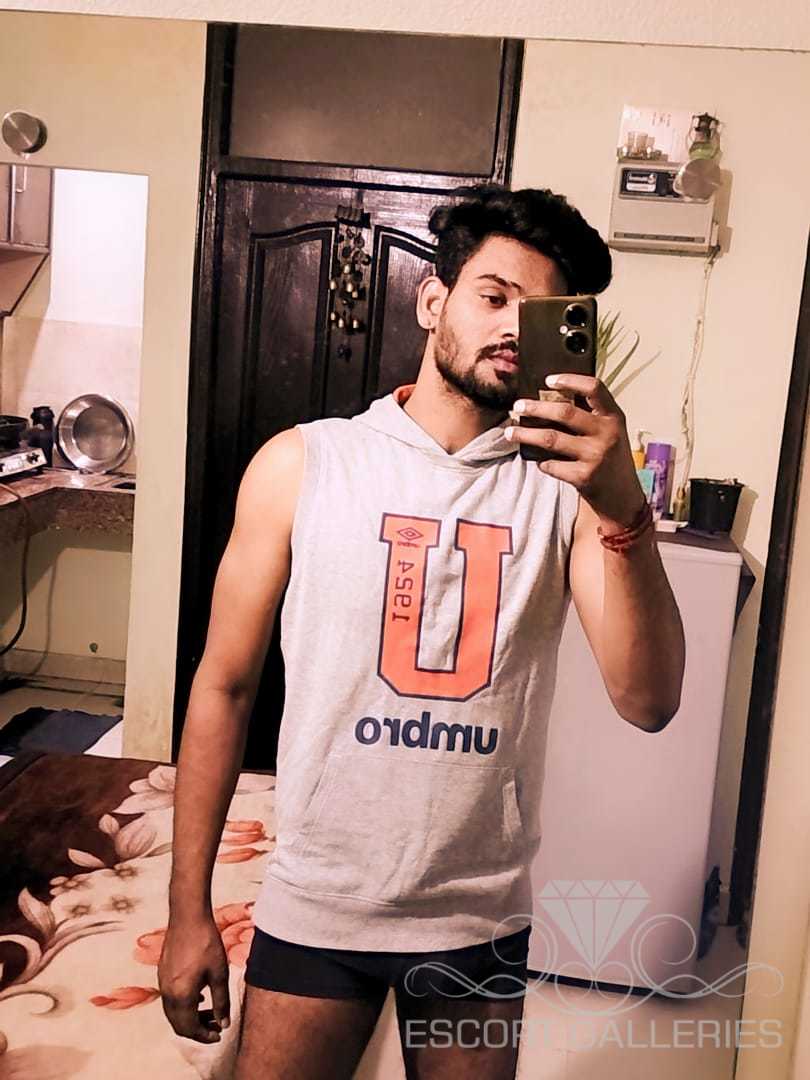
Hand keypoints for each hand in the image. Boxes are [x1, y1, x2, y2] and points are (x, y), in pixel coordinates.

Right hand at [158, 915, 230, 1042]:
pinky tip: (200, 996)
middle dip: (197, 1029)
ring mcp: (162, 983)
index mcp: (181, 996)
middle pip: (179, 1024)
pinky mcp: (163, 973)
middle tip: (216, 1026)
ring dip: (191, 1017)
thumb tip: (223, 1023)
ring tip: (211, 1012)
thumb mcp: (219, 973)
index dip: (204, 1036)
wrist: (188, 916)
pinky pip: (171, 999)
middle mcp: (167, 993)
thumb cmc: (206, 942)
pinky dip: (184, 1005)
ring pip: (174, 1012)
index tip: (218, 1035)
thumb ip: (221, 1001)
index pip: (189, 1028)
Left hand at [506, 374, 646, 529]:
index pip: (594, 389)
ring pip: (551, 438)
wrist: (623, 498)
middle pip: (565, 412)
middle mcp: (606, 434)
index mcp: (614, 417)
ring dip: (526, 434)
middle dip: (536, 407)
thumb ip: (590, 416)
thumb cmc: (611, 459)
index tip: (548, 380)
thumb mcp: (611, 432)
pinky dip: (541, 462)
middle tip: (518, 406)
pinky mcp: (584, 477)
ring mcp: (595, 456)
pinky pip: (551, 465)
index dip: (570, 380)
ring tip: (509, 432)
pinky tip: (538, 461)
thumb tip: (550, 399)